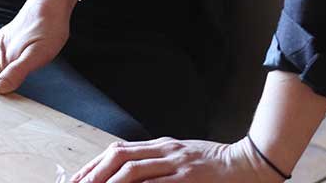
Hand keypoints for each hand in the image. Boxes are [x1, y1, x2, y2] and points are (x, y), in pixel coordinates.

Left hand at [70, 137, 280, 182]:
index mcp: (161, 145)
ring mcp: (176, 164)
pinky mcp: (188, 178)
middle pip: (120, 155)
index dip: (96, 164)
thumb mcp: (182, 158)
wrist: (246, 163)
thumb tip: (130, 173)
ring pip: (134, 168)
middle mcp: (164, 151)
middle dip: (96, 172)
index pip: (118, 150)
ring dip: (110, 181)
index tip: (78, 179)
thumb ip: (158, 164)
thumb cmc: (213, 165)